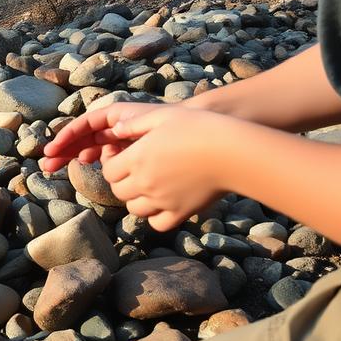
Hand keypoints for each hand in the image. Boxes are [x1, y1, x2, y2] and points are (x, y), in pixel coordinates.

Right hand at [40, 101, 170, 173]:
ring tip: (53, 166)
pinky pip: (103, 153)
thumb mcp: (155, 123)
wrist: (197, 132)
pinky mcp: (128, 150)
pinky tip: (82, 163)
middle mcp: (116, 125)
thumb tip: (111, 135)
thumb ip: (132, 126)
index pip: (86, 124)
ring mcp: (121, 138)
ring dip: (71, 153)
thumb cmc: (177, 125)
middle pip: (83, 136)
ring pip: (90, 145)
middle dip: (64, 148)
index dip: (68, 136)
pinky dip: (89, 156)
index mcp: (118, 116)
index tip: (53, 150)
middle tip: (46, 164)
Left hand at [103, 106, 237, 232]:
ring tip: (148, 186)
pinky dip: (154, 216)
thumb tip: (114, 129)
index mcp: (137, 158)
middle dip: (122, 182)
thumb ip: (135, 124)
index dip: (112, 165)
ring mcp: (162, 200)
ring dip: (136, 199)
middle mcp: (145, 182)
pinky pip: (157, 223)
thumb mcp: (163, 117)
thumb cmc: (199, 127)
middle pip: (119, 191)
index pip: (109, 172)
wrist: (231, 151)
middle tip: (134, 172)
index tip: (122, 158)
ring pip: (134, 208)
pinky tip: (162, 203)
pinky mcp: (180, 212)